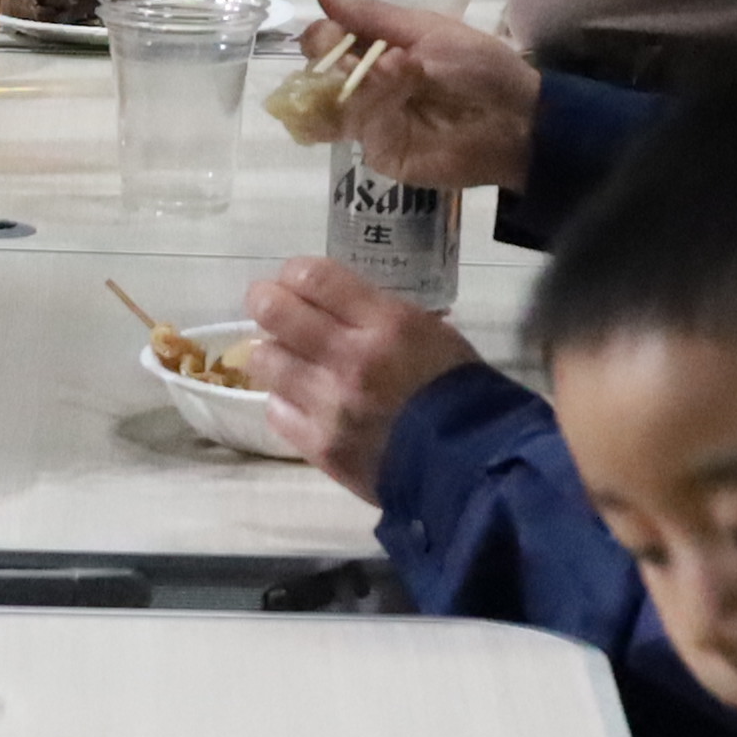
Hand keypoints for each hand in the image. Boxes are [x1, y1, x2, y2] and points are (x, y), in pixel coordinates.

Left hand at [247, 258, 478, 496]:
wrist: (471, 464)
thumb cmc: (458, 390)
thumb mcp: (429, 332)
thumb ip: (377, 314)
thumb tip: (332, 304)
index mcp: (387, 324)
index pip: (313, 277)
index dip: (294, 273)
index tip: (293, 280)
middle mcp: (351, 359)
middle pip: (275, 312)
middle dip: (265, 302)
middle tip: (269, 308)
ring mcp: (331, 405)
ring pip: (266, 361)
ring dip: (273, 354)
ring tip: (288, 359)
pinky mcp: (321, 447)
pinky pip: (276, 411)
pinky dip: (284, 401)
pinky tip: (301, 400)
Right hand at [303, 0, 542, 191]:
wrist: (514, 120)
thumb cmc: (478, 67)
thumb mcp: (427, 30)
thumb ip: (372, 16)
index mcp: (378, 48)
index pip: (327, 39)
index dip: (322, 36)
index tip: (330, 34)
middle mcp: (366, 82)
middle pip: (322, 71)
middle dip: (331, 60)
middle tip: (356, 59)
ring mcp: (370, 119)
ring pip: (333, 100)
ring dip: (354, 84)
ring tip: (389, 77)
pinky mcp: (379, 149)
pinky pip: (356, 130)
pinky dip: (366, 111)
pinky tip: (383, 101)